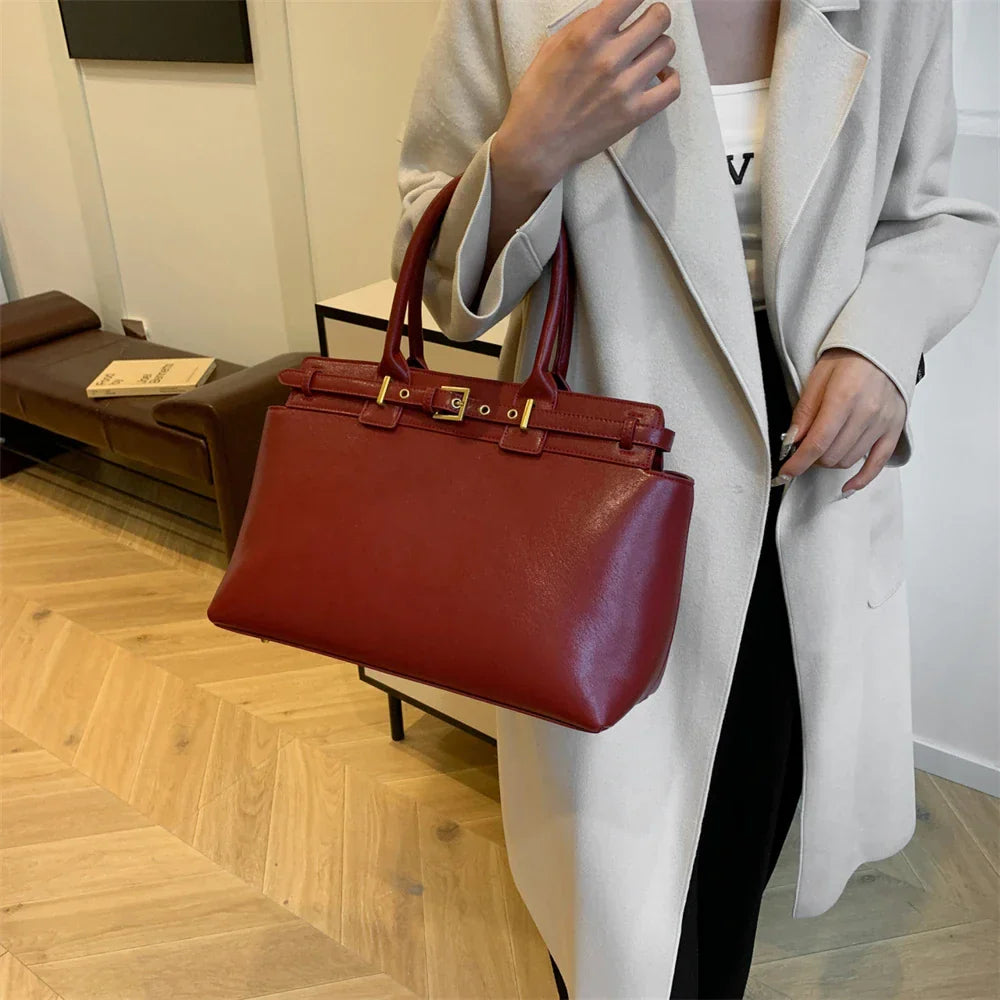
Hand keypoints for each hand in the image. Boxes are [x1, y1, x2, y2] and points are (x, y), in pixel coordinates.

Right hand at [496, 0, 680, 188]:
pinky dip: (670, 77)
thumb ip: (585, 25)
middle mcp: (609, 58)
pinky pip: (672, 87)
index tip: (636, 2)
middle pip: (658, 18)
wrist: (537, 144)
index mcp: (587, 36)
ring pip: (667, 48)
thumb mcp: (552, 47)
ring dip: (659, 45)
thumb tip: (613, 11)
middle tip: (647, 24)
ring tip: (648, 53)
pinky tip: (660, 75)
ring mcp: (625, 87)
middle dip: (655, 16)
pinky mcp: (635, 113)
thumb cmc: (539, 96)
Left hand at [773, 348, 905, 495]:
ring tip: (823, 449)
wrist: (883, 345)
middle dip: (812, 458)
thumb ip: (804, 412)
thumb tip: (791, 441)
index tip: (785, 471)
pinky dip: (862, 478)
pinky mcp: (894, 428)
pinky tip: (847, 486)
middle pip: (832, 455)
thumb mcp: (817, 378)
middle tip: (804, 449)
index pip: (817, 442)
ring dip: (830, 461)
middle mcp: (867, 413)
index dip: (797, 462)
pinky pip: (878, 463)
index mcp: (844, 397)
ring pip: (849, 459)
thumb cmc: (848, 358)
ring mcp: (883, 422)